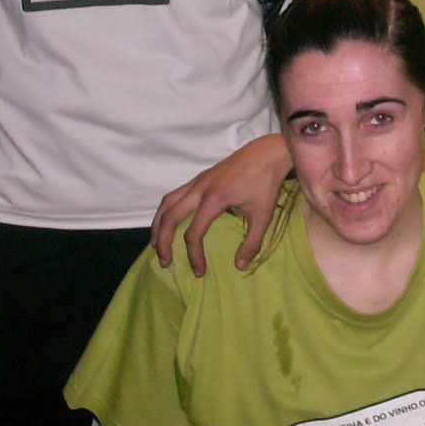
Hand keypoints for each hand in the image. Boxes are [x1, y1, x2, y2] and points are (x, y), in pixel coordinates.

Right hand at [150, 134, 289, 275]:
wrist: (268, 153)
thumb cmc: (266, 184)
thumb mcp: (263, 216)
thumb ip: (251, 243)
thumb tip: (239, 266)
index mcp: (214, 199)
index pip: (193, 233)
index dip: (194, 255)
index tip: (200, 271)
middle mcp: (200, 188)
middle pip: (170, 216)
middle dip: (163, 241)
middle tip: (164, 262)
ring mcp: (198, 180)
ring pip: (167, 202)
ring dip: (158, 224)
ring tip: (157, 244)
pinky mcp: (200, 177)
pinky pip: (174, 194)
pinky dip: (166, 210)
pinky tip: (169, 222)